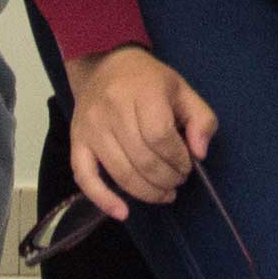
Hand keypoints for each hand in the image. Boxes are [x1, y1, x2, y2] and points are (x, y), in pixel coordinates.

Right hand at [71, 44, 216, 216]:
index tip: (187, 164)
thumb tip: (199, 153)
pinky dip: (103, 200)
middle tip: (177, 180)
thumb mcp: (184, 91)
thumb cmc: (149, 81)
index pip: (161, 137)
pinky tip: (122, 213)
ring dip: (147, 192)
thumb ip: (201, 120)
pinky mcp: (76, 141)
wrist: (105, 65)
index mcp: (142, 92)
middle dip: (167, 179)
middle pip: (143, 159)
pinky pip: (85, 177)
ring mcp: (91, 127)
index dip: (179, 159)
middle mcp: (112, 109)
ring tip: (163, 193)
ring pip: (121, 173)